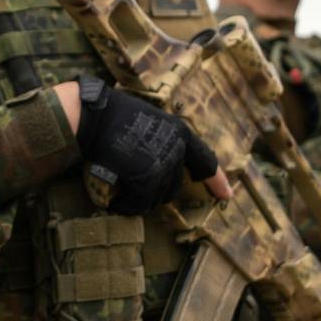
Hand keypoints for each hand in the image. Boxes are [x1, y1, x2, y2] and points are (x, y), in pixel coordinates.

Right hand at [56, 78, 230, 214]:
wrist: (94, 115)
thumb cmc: (115, 114)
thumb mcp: (150, 121)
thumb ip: (162, 139)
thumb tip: (162, 160)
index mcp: (180, 133)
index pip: (206, 161)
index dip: (217, 181)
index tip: (226, 195)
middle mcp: (176, 150)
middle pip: (174, 186)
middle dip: (155, 191)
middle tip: (133, 187)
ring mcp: (161, 165)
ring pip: (157, 197)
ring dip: (140, 201)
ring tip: (122, 195)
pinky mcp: (144, 179)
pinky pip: (139, 203)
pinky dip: (127, 207)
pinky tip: (116, 203)